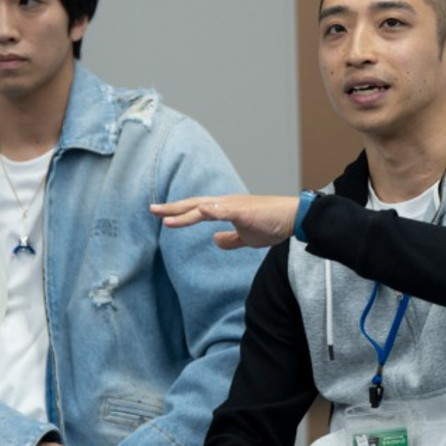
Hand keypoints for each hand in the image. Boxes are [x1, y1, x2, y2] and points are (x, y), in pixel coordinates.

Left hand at [151, 195, 301, 249]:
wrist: (293, 217)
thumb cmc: (272, 225)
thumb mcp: (247, 237)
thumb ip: (230, 240)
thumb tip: (215, 241)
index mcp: (225, 208)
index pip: (197, 209)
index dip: (180, 212)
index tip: (163, 215)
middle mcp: (226, 203)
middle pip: (194, 204)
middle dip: (172, 208)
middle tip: (152, 209)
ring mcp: (233, 205)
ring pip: (202, 207)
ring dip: (182, 211)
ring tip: (164, 216)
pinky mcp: (242, 211)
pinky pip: (221, 210)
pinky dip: (208, 211)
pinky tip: (197, 212)